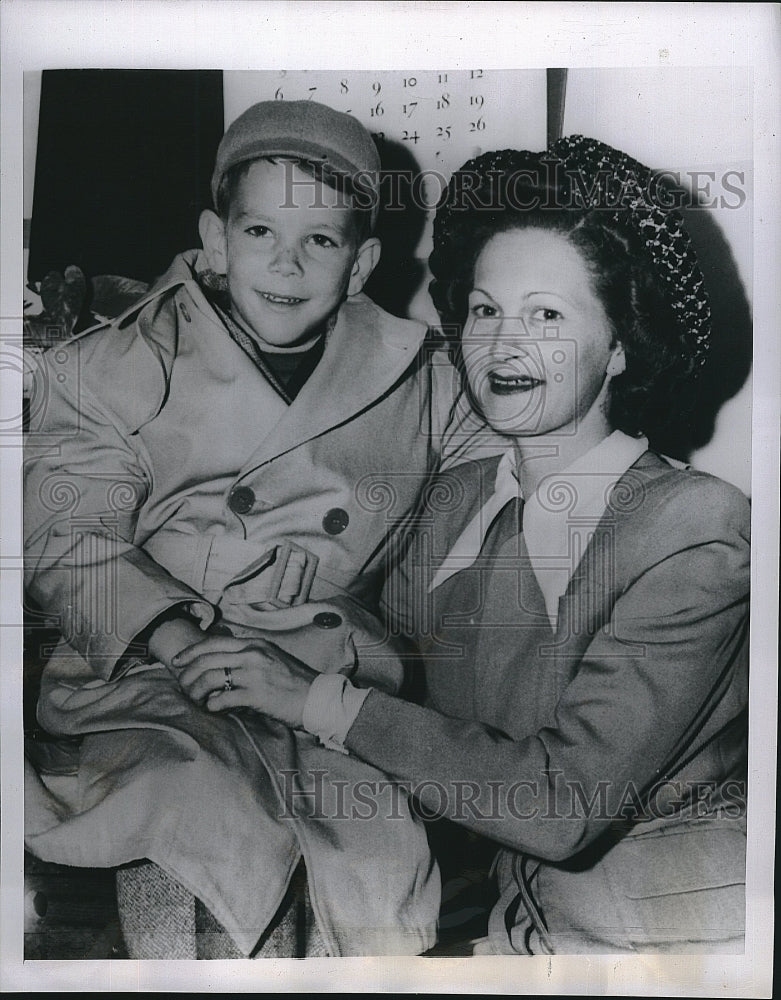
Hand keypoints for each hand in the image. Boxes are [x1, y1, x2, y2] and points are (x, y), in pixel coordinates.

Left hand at [171, 635, 317, 727]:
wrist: (318, 698)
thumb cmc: (296, 683)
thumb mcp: (272, 659)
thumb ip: (249, 657)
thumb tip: (222, 665)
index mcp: (255, 644)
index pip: (214, 642)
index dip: (191, 651)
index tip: (177, 661)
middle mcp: (253, 655)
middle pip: (206, 660)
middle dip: (187, 674)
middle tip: (182, 687)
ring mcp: (255, 674)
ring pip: (210, 678)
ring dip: (196, 691)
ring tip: (196, 701)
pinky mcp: (257, 695)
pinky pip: (222, 699)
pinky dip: (212, 705)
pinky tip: (213, 709)